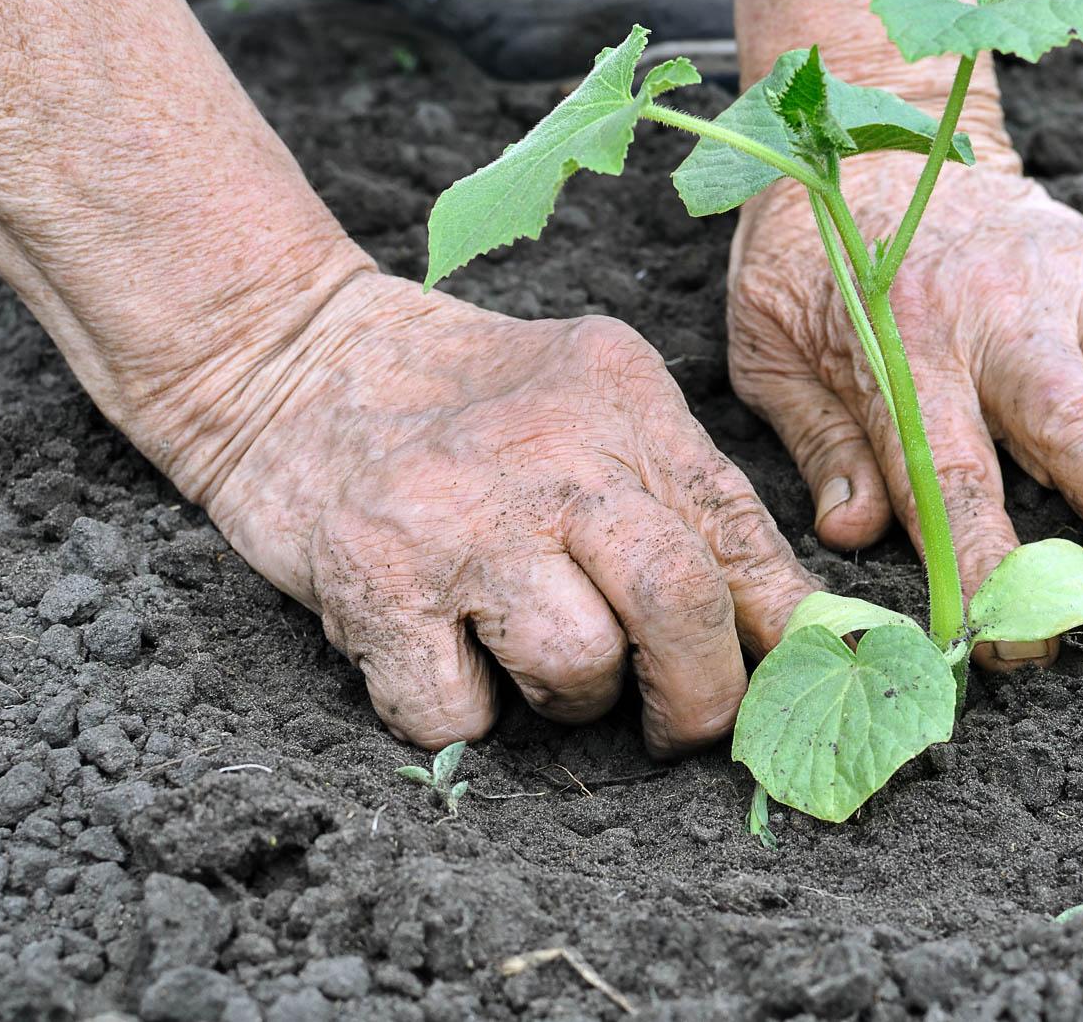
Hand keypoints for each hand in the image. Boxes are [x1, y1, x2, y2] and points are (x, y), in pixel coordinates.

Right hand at [186, 273, 812, 753]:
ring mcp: (459, 525)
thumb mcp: (595, 401)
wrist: (291, 362)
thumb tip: (791, 623)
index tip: (789, 676)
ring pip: (577, 667)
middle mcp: (549, 458)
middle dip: (700, 695)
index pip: (737, 531)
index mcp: (621, 402)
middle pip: (677, 602)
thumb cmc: (468, 402)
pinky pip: (458, 716)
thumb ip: (687, 495)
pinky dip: (465, 717)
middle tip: (682, 720)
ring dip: (572, 699)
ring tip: (536, 656)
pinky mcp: (375, 588)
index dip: (782, 626)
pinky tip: (450, 659)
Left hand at [727, 138, 1082, 665]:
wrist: (871, 128)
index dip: (985, 562)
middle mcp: (1002, 316)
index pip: (950, 470)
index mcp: (904, 342)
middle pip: (1081, 425)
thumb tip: (855, 536)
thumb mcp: (771, 343)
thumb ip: (820, 440)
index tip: (1016, 643)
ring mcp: (1075, 291)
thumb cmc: (814, 254)